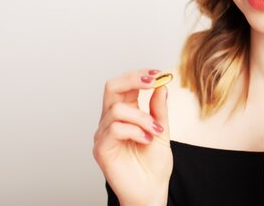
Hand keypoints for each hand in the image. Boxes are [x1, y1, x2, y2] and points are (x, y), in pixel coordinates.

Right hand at [93, 69, 172, 205]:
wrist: (151, 190)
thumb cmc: (154, 163)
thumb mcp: (162, 130)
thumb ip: (159, 108)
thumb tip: (161, 84)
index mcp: (126, 113)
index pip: (124, 85)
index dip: (139, 75)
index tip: (158, 73)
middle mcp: (111, 120)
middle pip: (111, 87)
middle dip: (133, 80)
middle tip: (153, 81)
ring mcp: (104, 134)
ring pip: (117, 109)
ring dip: (142, 116)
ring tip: (156, 130)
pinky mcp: (101, 148)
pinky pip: (115, 129)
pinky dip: (135, 130)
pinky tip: (147, 140)